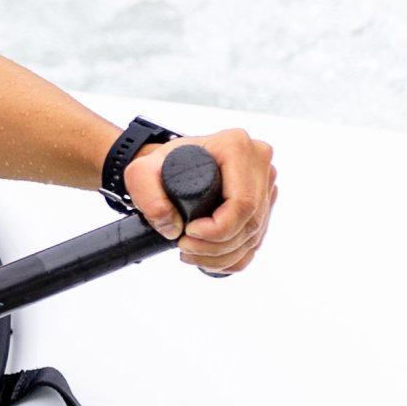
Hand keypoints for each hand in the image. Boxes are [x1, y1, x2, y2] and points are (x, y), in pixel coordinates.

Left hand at [124, 128, 277, 274]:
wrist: (171, 165)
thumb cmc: (161, 165)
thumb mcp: (141, 173)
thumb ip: (148, 196)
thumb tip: (173, 227)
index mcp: (235, 146)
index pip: (242, 202)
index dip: (217, 229)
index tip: (188, 233)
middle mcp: (257, 161)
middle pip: (250, 222)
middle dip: (216, 247)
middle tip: (185, 247)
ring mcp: (264, 183)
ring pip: (253, 235)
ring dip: (222, 256)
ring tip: (191, 253)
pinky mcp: (264, 202)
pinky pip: (256, 240)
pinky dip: (233, 258)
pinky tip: (210, 259)